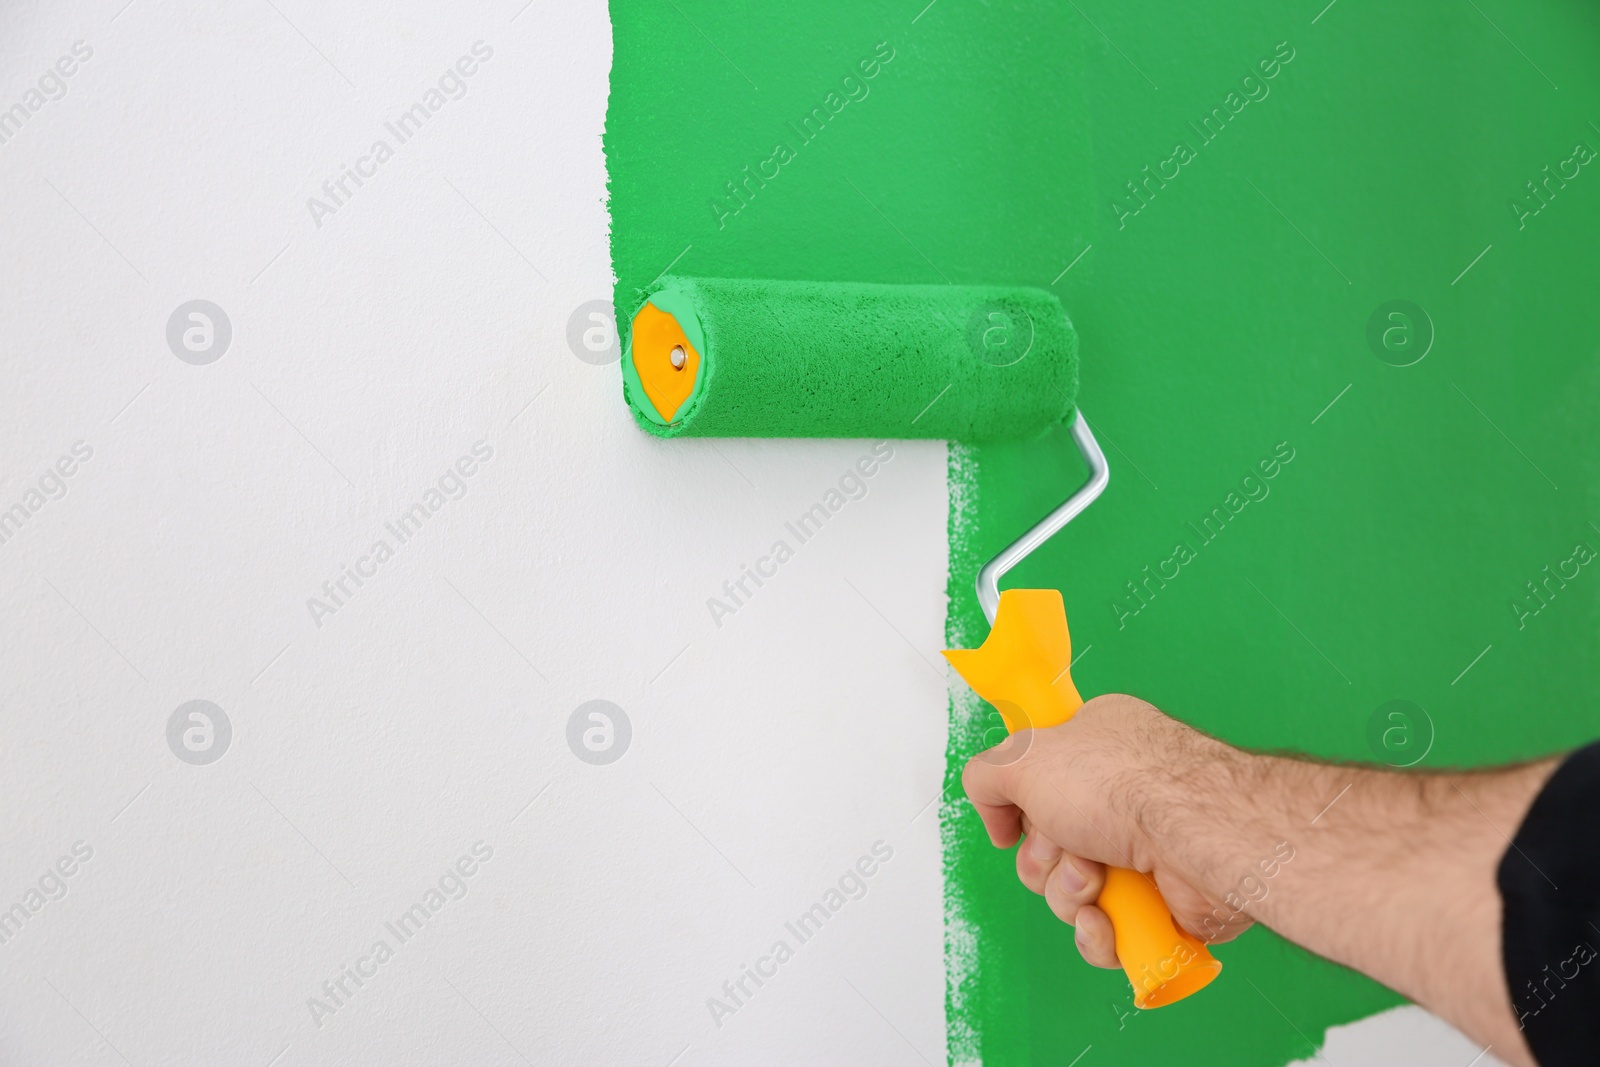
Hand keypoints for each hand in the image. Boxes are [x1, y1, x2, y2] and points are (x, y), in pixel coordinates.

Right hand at [961, 694, 1254, 969]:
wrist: (1198, 834)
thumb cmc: (1128, 784)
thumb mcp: (1024, 756)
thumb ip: (985, 774)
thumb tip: (990, 807)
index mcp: (1094, 747)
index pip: (1036, 782)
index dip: (1022, 806)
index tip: (1025, 813)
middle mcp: (1120, 797)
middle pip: (1045, 848)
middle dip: (1045, 860)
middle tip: (1068, 845)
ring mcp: (1141, 851)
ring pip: (1071, 896)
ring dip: (1071, 896)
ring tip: (1096, 878)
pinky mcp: (1160, 903)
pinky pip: (1106, 934)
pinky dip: (1099, 933)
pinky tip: (1109, 917)